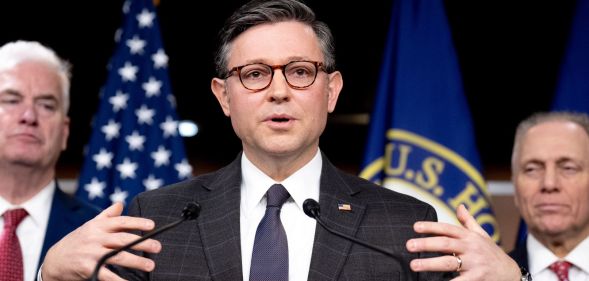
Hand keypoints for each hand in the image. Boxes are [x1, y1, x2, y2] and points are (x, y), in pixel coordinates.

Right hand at [41, 203, 161, 280]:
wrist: (54, 261)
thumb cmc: (77, 241)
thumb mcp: (90, 225)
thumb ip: (107, 216)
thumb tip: (121, 203)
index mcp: (98, 226)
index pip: (121, 222)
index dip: (137, 222)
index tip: (152, 225)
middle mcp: (95, 238)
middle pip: (123, 239)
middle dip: (142, 243)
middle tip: (158, 247)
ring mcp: (91, 253)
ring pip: (118, 256)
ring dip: (136, 261)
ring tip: (151, 265)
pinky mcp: (87, 268)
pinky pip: (107, 275)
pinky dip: (119, 279)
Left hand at [406, 204, 520, 280]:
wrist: (511, 274)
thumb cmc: (492, 253)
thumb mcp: (482, 236)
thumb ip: (468, 222)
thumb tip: (460, 206)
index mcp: (469, 237)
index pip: (448, 229)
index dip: (431, 226)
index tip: (415, 227)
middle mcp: (471, 248)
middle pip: (445, 244)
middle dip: (426, 244)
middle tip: (409, 245)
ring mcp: (475, 264)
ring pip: (449, 262)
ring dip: (430, 264)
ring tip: (414, 265)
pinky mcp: (477, 278)